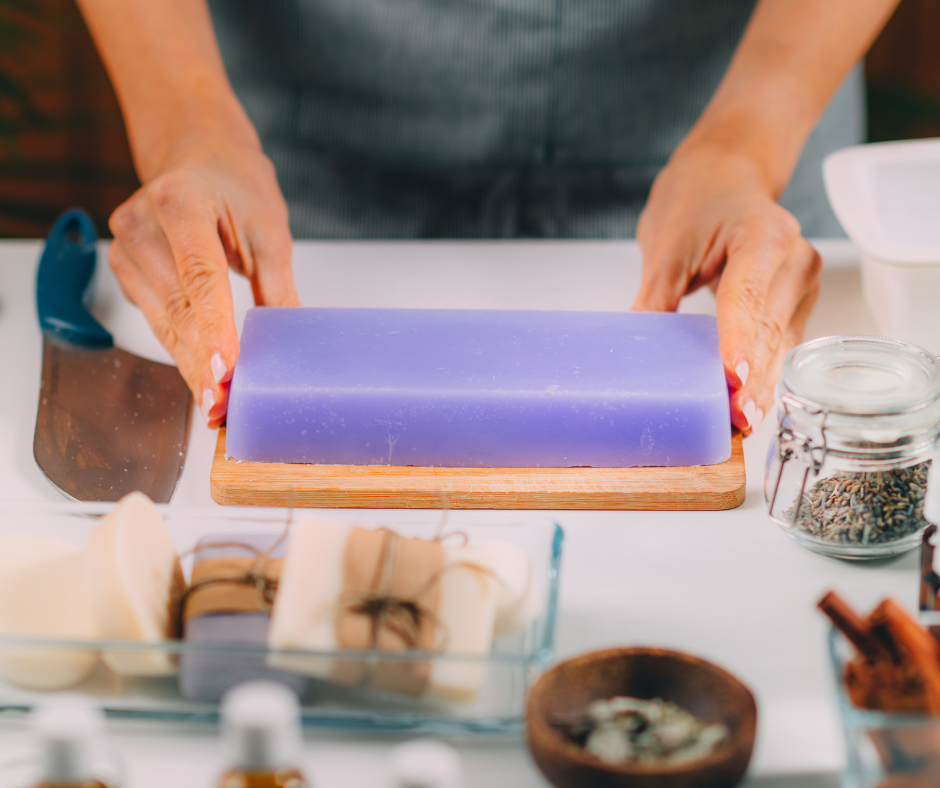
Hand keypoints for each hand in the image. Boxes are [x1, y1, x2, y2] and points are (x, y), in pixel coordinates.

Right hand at [107, 134, 299, 427]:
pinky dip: (181, 347)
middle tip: (223, 407)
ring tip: (215, 404)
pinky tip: (200, 373)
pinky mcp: (124, 266)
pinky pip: (157, 317)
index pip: (200, 278)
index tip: (224, 372)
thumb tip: (290, 342)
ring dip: (190, 364)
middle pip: (177, 308)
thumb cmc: (236, 184)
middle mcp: (142, 222)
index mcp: (182, 202)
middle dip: (202, 363)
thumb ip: (277, 287)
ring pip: (163, 321)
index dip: (212, 330)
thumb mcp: (270, 229)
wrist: (199, 156)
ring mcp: (126, 245)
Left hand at [633, 143, 820, 435]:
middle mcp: (793, 257)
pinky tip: (750, 400)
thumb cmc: (697, 199)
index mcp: (762, 234)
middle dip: (751, 376)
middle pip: (768, 327)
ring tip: (742, 420)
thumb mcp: (666, 244)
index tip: (732, 377)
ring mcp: (801, 280)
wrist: (725, 174)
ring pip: (780, 342)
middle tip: (734, 417)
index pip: (747, 296)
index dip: (738, 340)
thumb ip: (657, 293)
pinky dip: (764, 371)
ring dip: (761, 383)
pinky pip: (781, 341)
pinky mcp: (796, 300)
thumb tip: (640, 340)